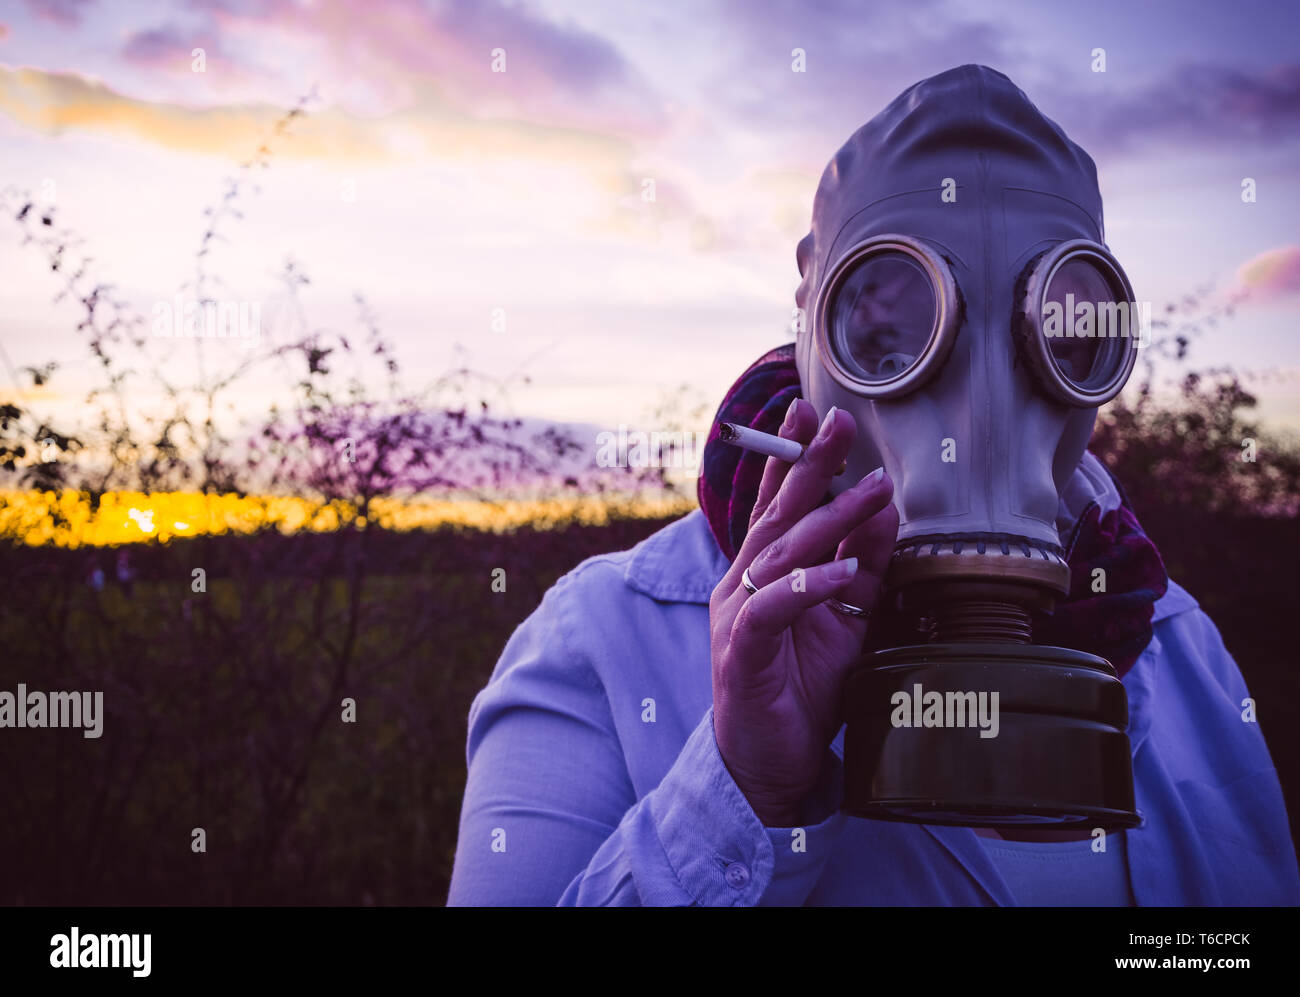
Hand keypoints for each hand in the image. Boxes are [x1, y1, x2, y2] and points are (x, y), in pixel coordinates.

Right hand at [709, 399, 897, 826]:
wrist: (768, 763)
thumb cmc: (801, 689)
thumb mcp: (844, 621)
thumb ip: (859, 568)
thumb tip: (885, 512)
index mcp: (763, 573)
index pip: (777, 507)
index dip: (791, 460)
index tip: (811, 414)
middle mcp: (743, 584)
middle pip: (777, 516)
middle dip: (808, 466)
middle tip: (838, 424)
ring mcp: (738, 615)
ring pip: (781, 555)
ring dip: (828, 521)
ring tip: (873, 490)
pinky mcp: (742, 652)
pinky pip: (773, 609)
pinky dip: (808, 587)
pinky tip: (842, 571)